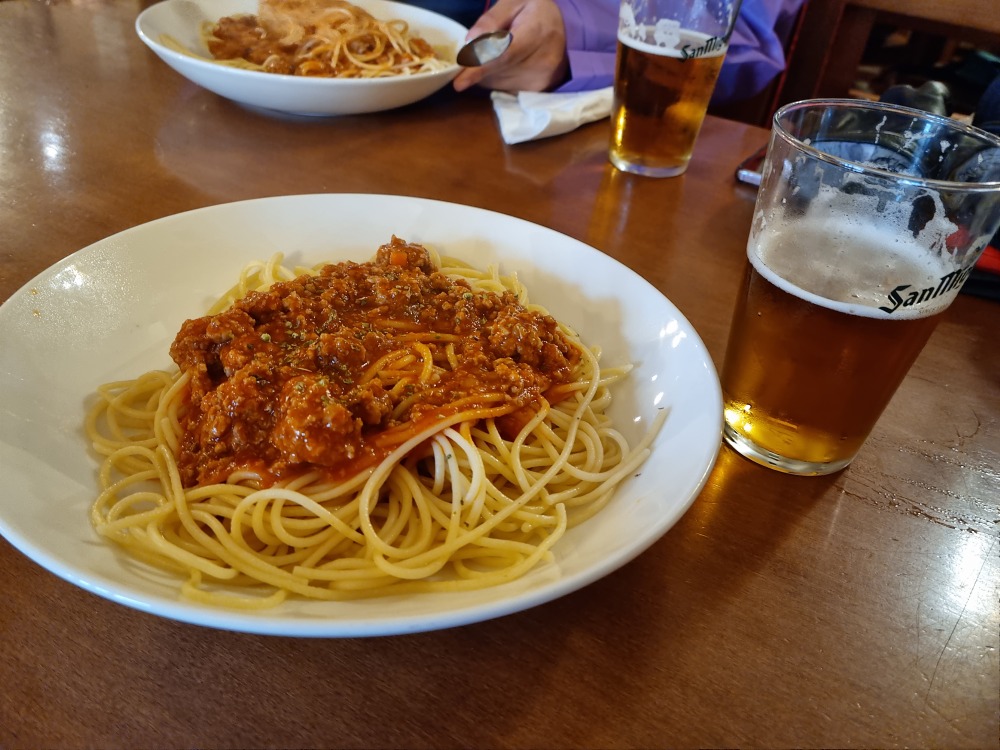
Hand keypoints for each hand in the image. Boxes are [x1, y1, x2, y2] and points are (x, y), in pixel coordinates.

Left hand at [452, 0, 568, 92]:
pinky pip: (504, 88)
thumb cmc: (536, 10)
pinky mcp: (538, 91)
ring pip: (497, 82)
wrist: (566, 29)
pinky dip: (497, 77)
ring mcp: (541, 80)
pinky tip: (508, 62)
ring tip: (503, 49)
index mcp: (537, 32)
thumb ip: (491, 19)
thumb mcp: (514, 1)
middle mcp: (542, 61)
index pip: (504, 55)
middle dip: (479, 62)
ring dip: (488, 69)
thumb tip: (470, 41)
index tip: (460, 82)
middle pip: (497, 71)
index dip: (480, 68)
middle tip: (482, 44)